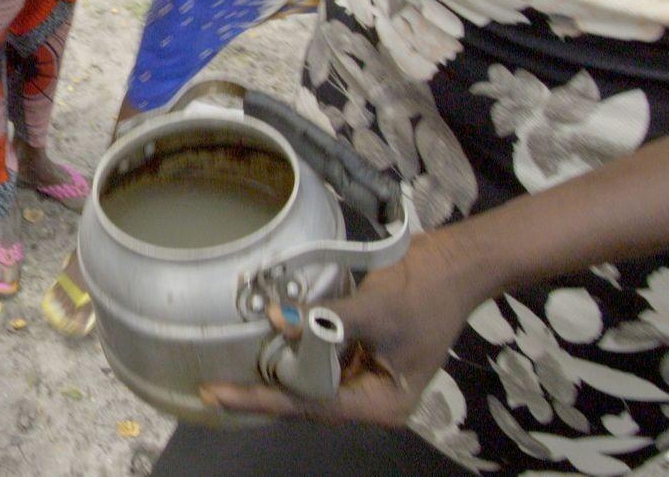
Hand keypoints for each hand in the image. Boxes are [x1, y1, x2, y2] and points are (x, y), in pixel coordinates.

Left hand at [200, 230, 490, 425]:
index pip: (311, 406)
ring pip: (308, 386)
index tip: (218, 396)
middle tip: (213, 387)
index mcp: (383, 403)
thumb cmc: (424, 289)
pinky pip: (316, 364)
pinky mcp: (358, 358)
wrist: (454, 263)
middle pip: (307, 403)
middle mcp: (373, 400)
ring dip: (274, 375)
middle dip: (263, 393)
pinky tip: (261, 348)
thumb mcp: (375, 309)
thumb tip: (277, 319)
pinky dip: (291, 355)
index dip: (263, 400)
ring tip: (226, 374)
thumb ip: (325, 320)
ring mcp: (366, 379)